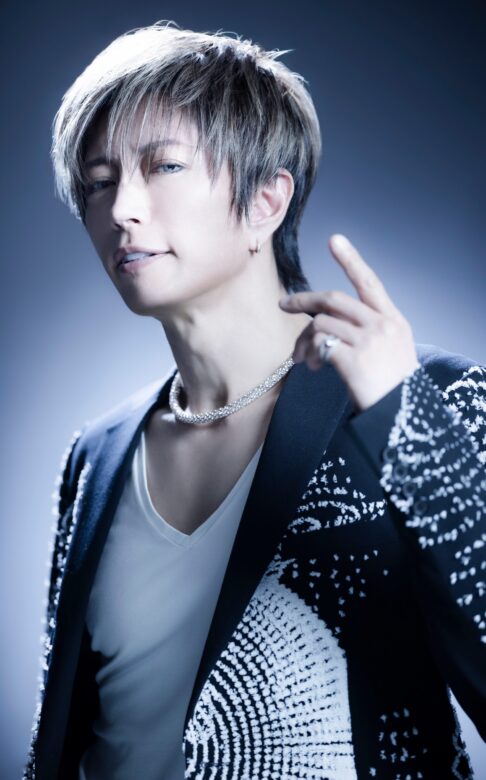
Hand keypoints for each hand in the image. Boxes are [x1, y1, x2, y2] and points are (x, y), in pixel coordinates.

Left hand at [278, 233, 420, 411]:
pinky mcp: (354, 358)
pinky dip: (310, 354)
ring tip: (303, 359)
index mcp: (394, 321)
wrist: (402, 418)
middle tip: (284, 304)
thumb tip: (328, 323)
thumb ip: (369, 332)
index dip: (351, 260)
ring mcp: (369, 341)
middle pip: (334, 299)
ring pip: (321, 323)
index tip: (335, 240)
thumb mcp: (393, 353)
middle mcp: (383, 325)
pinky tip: (314, 368)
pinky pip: (320, 344)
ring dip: (304, 340)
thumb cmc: (393, 389)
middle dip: (304, 299)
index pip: (370, 283)